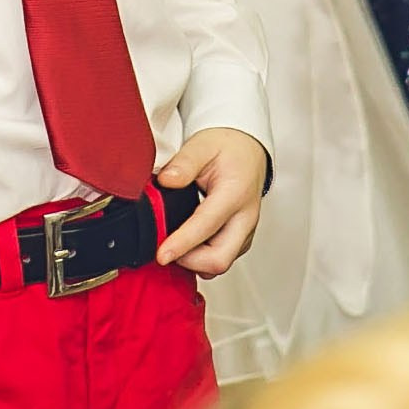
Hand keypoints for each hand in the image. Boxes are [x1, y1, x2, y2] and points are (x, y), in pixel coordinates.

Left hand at [153, 128, 266, 276]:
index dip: (182, 244)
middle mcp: (245, 217)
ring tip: (174, 244)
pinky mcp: (242, 238)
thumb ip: (184, 163)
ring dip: (196, 261)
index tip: (161, 255)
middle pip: (220, 258)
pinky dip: (203, 258)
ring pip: (221, 263)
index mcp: (235, 193)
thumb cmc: (227, 147)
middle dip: (190, 261)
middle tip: (165, 249)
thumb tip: (166, 180)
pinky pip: (223, 258)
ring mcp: (246, 230)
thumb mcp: (202, 145)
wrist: (247, 148)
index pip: (206, 226)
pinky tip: (188, 244)